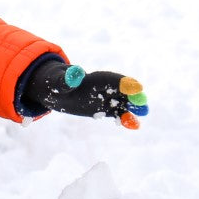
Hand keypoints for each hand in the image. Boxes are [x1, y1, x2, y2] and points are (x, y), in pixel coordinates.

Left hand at [21, 61, 148, 128]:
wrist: (55, 90)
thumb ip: (66, 80)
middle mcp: (101, 87)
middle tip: (143, 102)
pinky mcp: (103, 108)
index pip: (109, 79)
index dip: (122, 83)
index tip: (136, 87)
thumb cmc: (56, 84)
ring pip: (121, 102)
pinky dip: (124, 118)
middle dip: (131, 95)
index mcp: (92, 79)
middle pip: (119, 90)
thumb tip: (74, 73)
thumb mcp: (57, 82)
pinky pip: (116, 113)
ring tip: (143, 113)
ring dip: (132, 108)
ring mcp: (103, 98)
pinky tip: (134, 125)